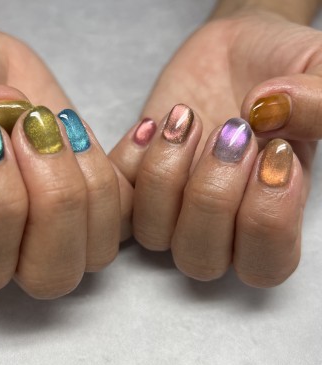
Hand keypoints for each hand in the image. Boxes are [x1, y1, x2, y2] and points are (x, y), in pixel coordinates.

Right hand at [0, 16, 131, 297]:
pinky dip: (135, 168)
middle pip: (52, 273)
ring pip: (100, 248)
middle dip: (55, 197)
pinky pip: (133, 209)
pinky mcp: (99, 198)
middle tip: (34, 128)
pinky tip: (111, 128)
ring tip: (59, 122)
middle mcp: (14, 244)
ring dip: (91, 181)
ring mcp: (65, 227)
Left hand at [111, 9, 320, 286]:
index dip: (266, 220)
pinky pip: (115, 203)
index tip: (275, 154)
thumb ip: (321, 103)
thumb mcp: (319, 69)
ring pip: (154, 235)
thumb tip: (272, 117)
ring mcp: (172, 203)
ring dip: (165, 177)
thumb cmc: (281, 66)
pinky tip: (151, 124)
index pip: (264, 265)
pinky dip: (127, 164)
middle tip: (231, 132)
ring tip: (185, 118)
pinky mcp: (135, 180)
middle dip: (211, 197)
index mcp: (269, 211)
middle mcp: (218, 219)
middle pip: (201, 260)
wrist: (234, 48)